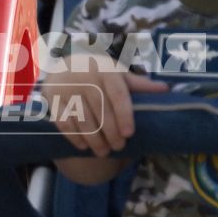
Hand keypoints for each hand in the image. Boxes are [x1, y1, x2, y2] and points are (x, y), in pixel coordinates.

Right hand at [42, 53, 169, 156]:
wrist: (63, 64)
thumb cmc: (98, 73)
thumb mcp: (117, 73)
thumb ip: (138, 84)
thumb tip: (165, 89)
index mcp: (105, 69)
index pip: (117, 94)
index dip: (124, 114)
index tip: (129, 133)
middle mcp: (85, 76)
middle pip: (100, 109)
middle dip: (110, 132)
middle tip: (119, 147)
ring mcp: (67, 87)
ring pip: (82, 118)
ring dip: (94, 139)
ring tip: (103, 152)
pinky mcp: (52, 97)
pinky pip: (63, 121)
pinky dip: (74, 136)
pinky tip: (83, 146)